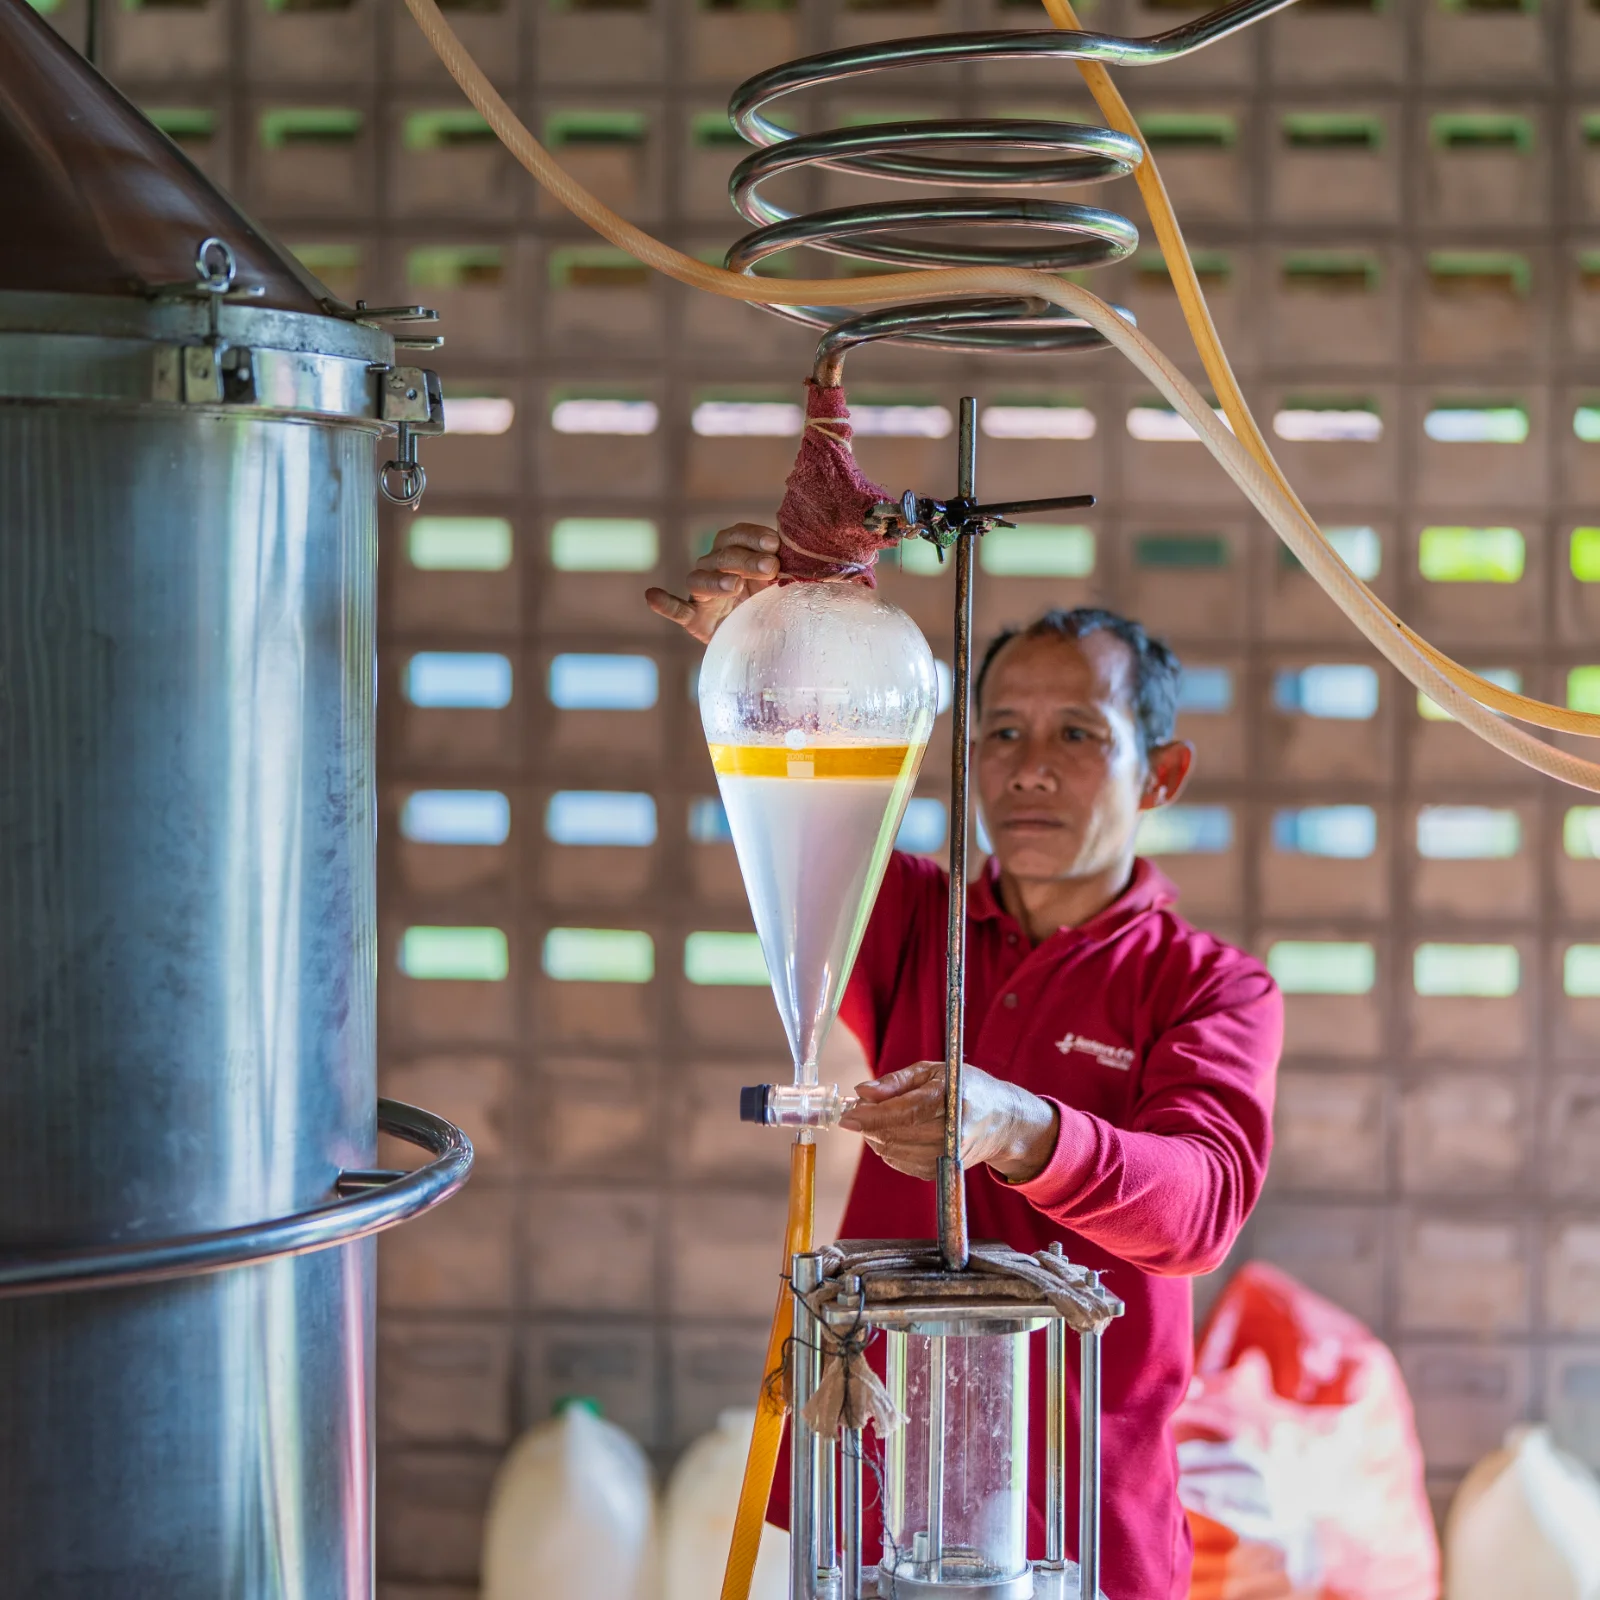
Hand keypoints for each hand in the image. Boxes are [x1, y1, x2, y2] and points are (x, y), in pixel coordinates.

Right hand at [645, 522, 780, 643]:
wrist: (758, 640)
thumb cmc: (771, 604)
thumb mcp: (782, 585)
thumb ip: (788, 571)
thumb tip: (811, 561)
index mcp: (734, 553)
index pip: (736, 534)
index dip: (753, 536)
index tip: (774, 544)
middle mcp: (714, 568)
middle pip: (723, 555)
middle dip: (747, 559)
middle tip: (770, 567)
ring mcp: (702, 594)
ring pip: (701, 578)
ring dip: (717, 580)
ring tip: (734, 585)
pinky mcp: (694, 619)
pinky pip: (677, 609)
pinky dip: (665, 603)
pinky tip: (652, 595)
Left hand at [839, 1061, 1058, 1184]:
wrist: (1002, 1121)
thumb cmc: (967, 1088)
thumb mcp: (934, 1071)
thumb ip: (897, 1082)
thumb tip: (862, 1092)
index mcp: (953, 1099)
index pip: (905, 1112)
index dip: (873, 1115)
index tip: (848, 1115)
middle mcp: (954, 1132)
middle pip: (897, 1134)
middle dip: (869, 1124)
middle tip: (858, 1111)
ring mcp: (949, 1156)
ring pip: (895, 1152)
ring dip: (877, 1137)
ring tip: (879, 1119)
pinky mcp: (943, 1171)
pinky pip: (902, 1164)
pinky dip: (890, 1149)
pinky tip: (895, 1134)